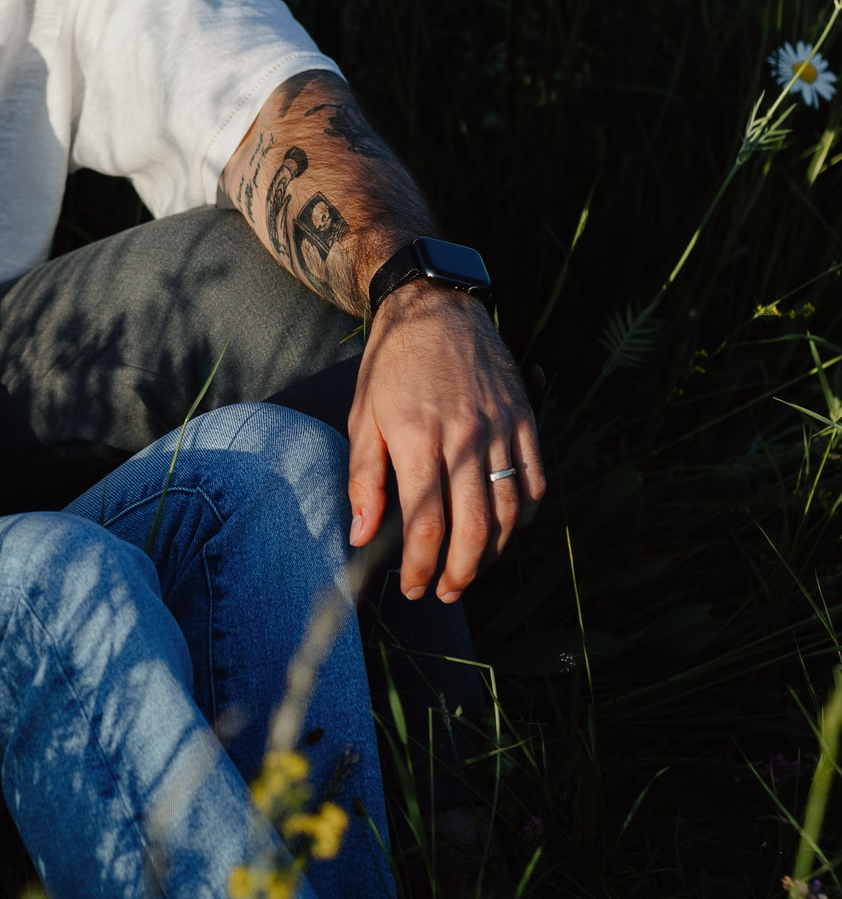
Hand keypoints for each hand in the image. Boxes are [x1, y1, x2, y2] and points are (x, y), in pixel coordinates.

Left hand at [347, 288, 546, 602]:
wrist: (435, 305)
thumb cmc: (391, 365)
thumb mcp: (362, 418)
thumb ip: (364, 481)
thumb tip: (363, 539)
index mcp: (417, 438)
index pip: (427, 523)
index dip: (421, 566)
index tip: (413, 588)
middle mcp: (464, 436)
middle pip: (474, 527)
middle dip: (460, 573)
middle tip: (445, 593)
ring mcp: (501, 427)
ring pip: (510, 510)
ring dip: (493, 552)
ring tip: (471, 571)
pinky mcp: (525, 418)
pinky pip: (535, 480)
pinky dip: (525, 515)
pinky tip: (505, 530)